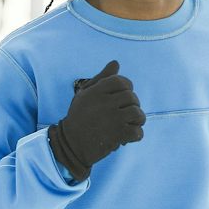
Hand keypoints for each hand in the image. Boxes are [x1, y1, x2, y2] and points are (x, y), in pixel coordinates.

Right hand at [48, 59, 144, 183]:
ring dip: (137, 121)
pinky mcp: (117, 135)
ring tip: (129, 125)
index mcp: (96, 91)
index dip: (127, 88)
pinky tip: (127, 137)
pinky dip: (135, 135)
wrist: (71, 145)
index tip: (122, 98)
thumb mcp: (85, 95)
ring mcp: (112, 119)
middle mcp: (105, 102)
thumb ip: (101, 78)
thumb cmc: (79, 117)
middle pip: (132, 97)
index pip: (122, 82)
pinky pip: (137, 131)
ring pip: (138, 114)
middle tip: (125, 115)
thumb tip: (116, 63)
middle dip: (132, 106)